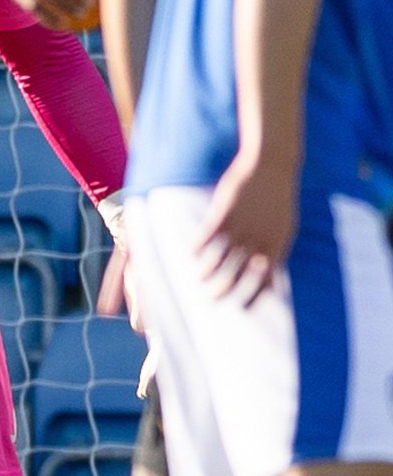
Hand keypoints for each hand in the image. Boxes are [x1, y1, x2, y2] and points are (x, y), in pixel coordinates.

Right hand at [195, 154, 296, 306]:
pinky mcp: (225, 210)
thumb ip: (276, 256)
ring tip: (199, 278)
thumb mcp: (284, 230)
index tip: (242, 308)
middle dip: (225, 287)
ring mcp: (240, 225)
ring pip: (221, 254)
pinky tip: (191, 251)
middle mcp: (257, 239)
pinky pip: (209, 232)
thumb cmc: (278, 200)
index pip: (264, 280)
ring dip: (209, 269)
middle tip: (212, 300)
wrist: (272, 166)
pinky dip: (199, 243)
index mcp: (276, 245)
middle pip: (239, 271)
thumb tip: (276, 285)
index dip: (252, 295)